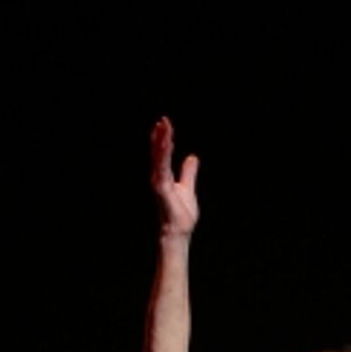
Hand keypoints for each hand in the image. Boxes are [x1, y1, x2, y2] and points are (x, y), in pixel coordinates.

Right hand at [150, 116, 198, 237]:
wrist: (178, 231)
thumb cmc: (182, 214)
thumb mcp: (188, 188)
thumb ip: (188, 172)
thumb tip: (192, 158)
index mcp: (165, 176)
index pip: (163, 154)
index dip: (164, 139)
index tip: (166, 125)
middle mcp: (159, 177)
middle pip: (158, 152)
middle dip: (160, 136)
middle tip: (163, 120)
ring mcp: (159, 182)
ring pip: (159, 157)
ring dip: (160, 142)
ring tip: (162, 127)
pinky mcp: (161, 187)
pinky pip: (162, 167)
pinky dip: (163, 155)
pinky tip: (165, 144)